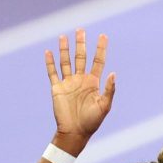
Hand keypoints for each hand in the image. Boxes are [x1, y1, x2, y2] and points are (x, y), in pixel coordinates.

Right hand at [45, 29, 115, 151]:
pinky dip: (50, 63)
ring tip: (63, 37)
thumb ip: (109, 90)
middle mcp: (80, 80)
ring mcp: (68, 83)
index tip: (103, 36)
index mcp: (93, 82)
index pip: (98, 61)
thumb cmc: (92, 122)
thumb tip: (113, 73)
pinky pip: (52, 73)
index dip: (100, 49)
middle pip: (80, 57)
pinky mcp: (57, 89)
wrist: (75, 132)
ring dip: (65, 50)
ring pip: (66, 62)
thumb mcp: (104, 106)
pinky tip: (48, 52)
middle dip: (80, 44)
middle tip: (81, 30)